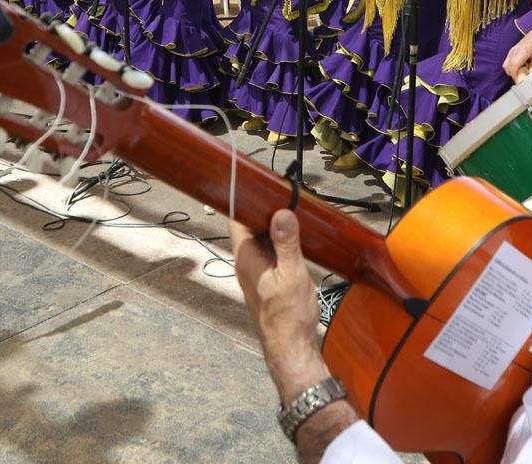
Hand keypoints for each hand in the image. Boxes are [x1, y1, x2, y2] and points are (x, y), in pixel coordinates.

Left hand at [230, 210, 323, 400]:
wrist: (291, 347)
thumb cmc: (288, 316)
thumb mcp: (292, 274)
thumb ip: (287, 243)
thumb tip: (281, 214)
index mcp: (245, 257)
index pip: (236, 217)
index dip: (243, 198)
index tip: (257, 182)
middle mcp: (245, 261)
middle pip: (249, 224)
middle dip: (264, 208)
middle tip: (284, 193)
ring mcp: (255, 270)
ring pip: (260, 237)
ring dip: (273, 225)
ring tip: (292, 210)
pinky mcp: (266, 277)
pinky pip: (269, 250)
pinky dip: (279, 240)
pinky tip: (295, 236)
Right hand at [504, 21, 531, 82]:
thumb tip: (528, 77)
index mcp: (523, 51)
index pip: (514, 66)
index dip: (515, 76)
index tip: (520, 83)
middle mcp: (514, 51)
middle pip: (508, 67)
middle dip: (514, 75)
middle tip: (523, 78)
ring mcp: (511, 51)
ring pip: (506, 66)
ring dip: (512, 72)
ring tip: (522, 73)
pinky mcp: (511, 51)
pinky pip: (507, 62)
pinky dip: (512, 68)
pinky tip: (520, 68)